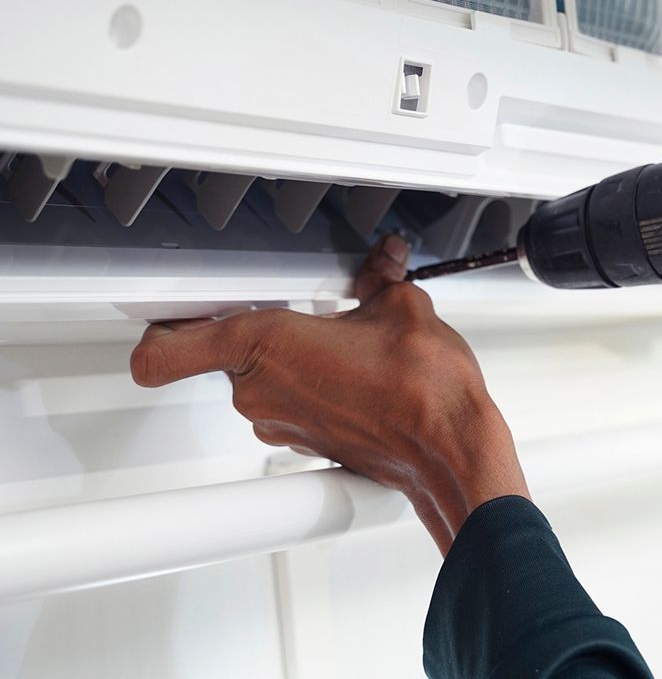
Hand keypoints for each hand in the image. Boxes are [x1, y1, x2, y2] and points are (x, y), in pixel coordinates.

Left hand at [129, 236, 526, 552]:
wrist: (449, 446)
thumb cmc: (422, 389)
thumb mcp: (400, 307)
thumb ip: (379, 280)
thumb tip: (382, 267)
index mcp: (265, 346)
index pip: (162, 351)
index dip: (161, 325)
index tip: (174, 305)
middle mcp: (260, 392)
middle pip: (220, 355)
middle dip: (258, 328)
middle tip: (297, 307)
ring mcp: (279, 424)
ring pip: (257, 382)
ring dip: (288, 362)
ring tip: (336, 340)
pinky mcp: (305, 444)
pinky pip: (288, 406)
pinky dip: (311, 387)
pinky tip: (353, 373)